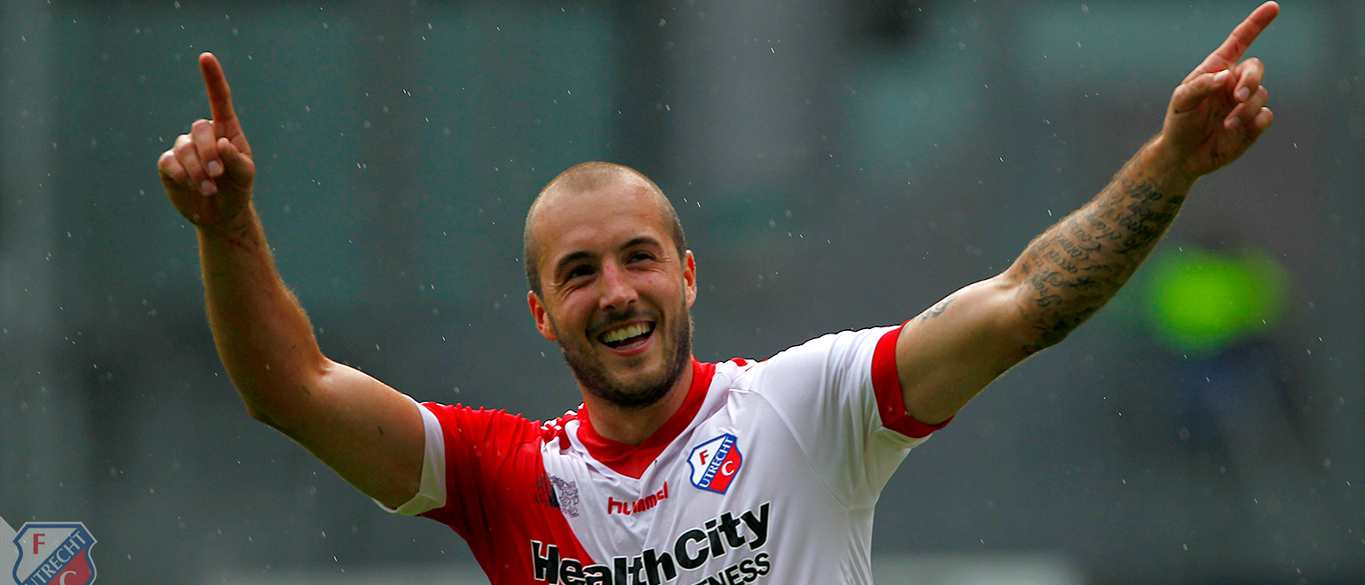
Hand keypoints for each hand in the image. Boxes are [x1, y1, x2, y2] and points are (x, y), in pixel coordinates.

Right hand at [158, 52, 254, 228]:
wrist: (221, 213)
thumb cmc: (237, 189)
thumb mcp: (246, 176)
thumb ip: (238, 160)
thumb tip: (222, 144)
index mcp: (226, 130)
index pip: (219, 99)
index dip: (212, 78)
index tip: (206, 57)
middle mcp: (203, 134)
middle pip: (200, 128)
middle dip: (210, 153)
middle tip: (219, 175)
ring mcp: (184, 147)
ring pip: (185, 147)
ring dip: (199, 170)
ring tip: (210, 188)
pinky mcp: (169, 164)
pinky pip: (171, 161)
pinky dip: (183, 175)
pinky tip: (194, 186)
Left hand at [1157, 1, 1278, 181]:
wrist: (1183, 156)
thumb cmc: (1179, 122)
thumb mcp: (1181, 101)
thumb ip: (1200, 85)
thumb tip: (1225, 77)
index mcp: (1217, 70)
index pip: (1239, 42)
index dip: (1256, 24)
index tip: (1272, 7)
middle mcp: (1234, 83)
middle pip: (1256, 68)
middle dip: (1250, 80)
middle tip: (1238, 96)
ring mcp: (1245, 103)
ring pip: (1260, 95)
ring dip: (1244, 109)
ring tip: (1227, 124)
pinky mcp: (1253, 124)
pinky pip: (1266, 116)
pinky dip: (1254, 121)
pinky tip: (1236, 129)